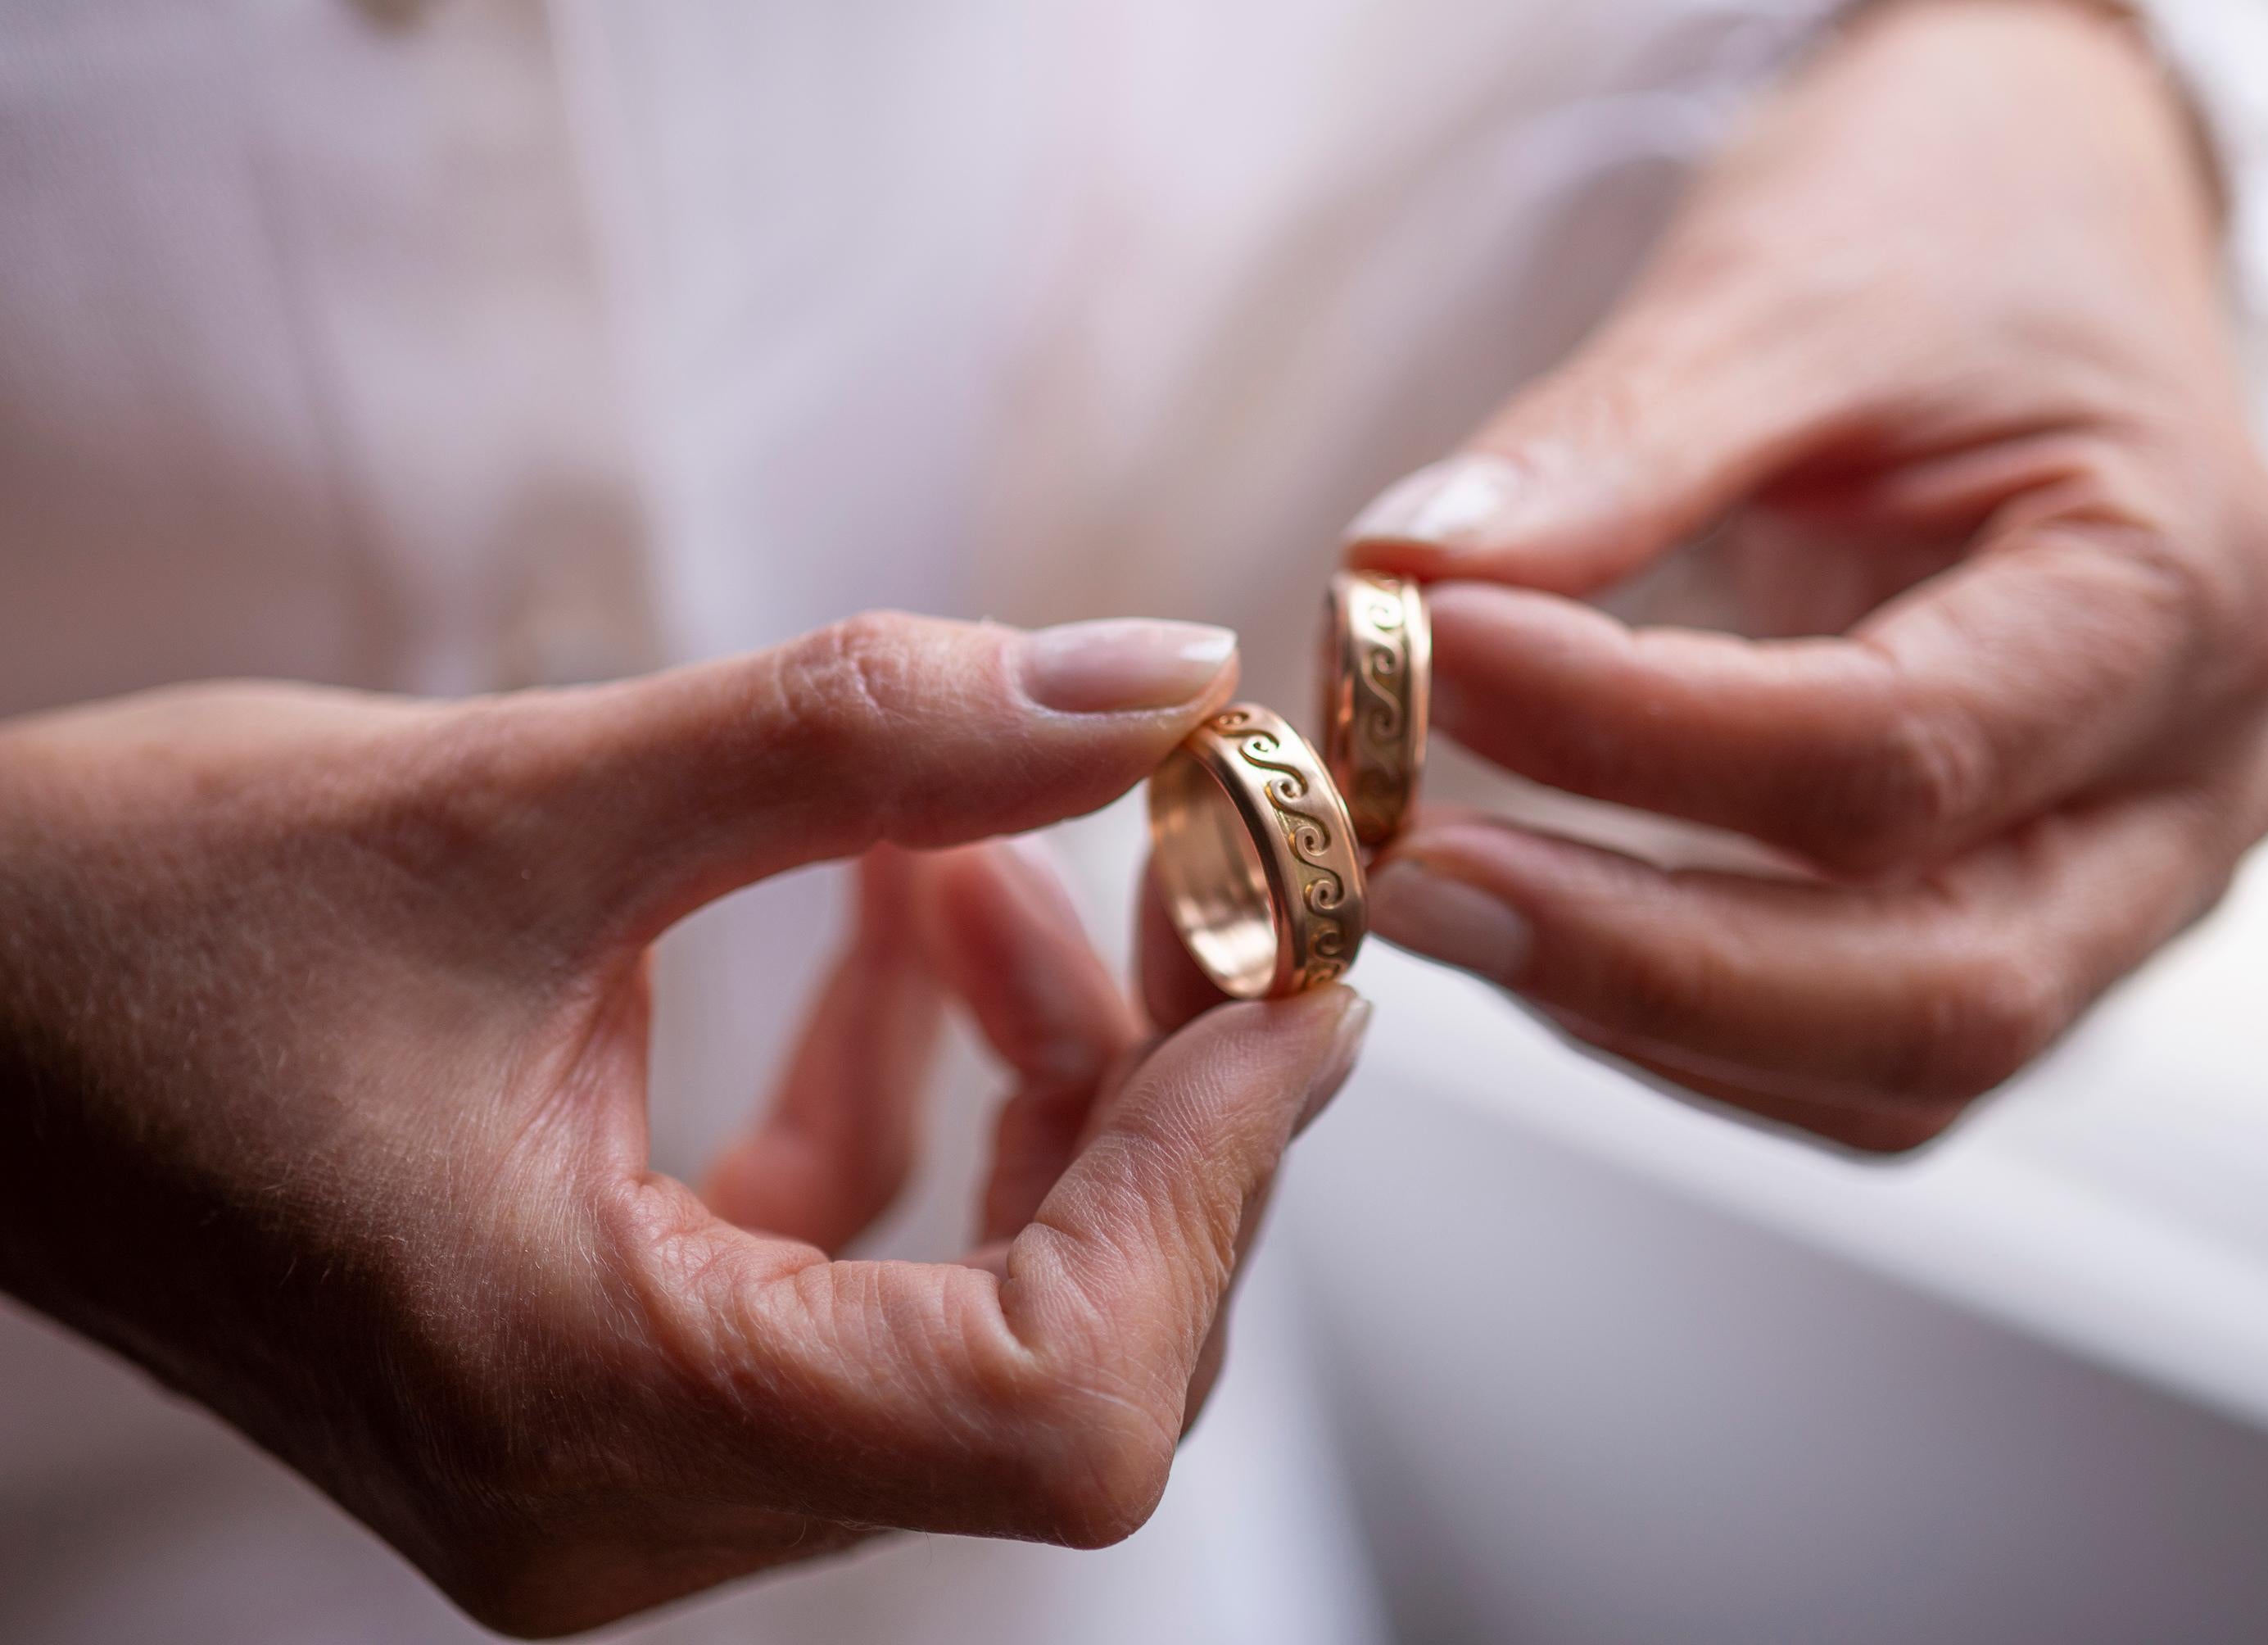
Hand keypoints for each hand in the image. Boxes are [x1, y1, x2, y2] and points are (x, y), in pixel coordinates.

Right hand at [0, 614, 1368, 1635]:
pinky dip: (912, 1088)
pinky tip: (893, 906)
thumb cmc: (126, 928)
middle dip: (1150, 1107)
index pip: (1046, 1407)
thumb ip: (864, 738)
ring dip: (1034, 1079)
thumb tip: (1149, 679)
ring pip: (973, 1308)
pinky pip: (854, 1255)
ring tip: (970, 849)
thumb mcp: (516, 799)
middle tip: (1173, 871)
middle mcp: (616, 1498)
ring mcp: (614, 1451)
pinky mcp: (606, 1368)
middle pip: (1051, 1361)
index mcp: (584, 1413)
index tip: (1290, 981)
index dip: (1213, 1190)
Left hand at [1346, 0, 2267, 1150]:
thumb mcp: (1780, 292)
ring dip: (1641, 1012)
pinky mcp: (2034, 918)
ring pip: (1895, 1068)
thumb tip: (1403, 586)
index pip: (1890, 750)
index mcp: (2188, 591)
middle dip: (1634, 958)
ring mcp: (2133, 878)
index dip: (1629, 737)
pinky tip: (1546, 923)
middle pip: (1935, 989)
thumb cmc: (1944, 237)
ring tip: (1445, 893)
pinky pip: (1860, 1059)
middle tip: (1408, 880)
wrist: (2039, 237)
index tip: (1426, 665)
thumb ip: (1605, 451)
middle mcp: (2201, 782)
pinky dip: (1684, 1021)